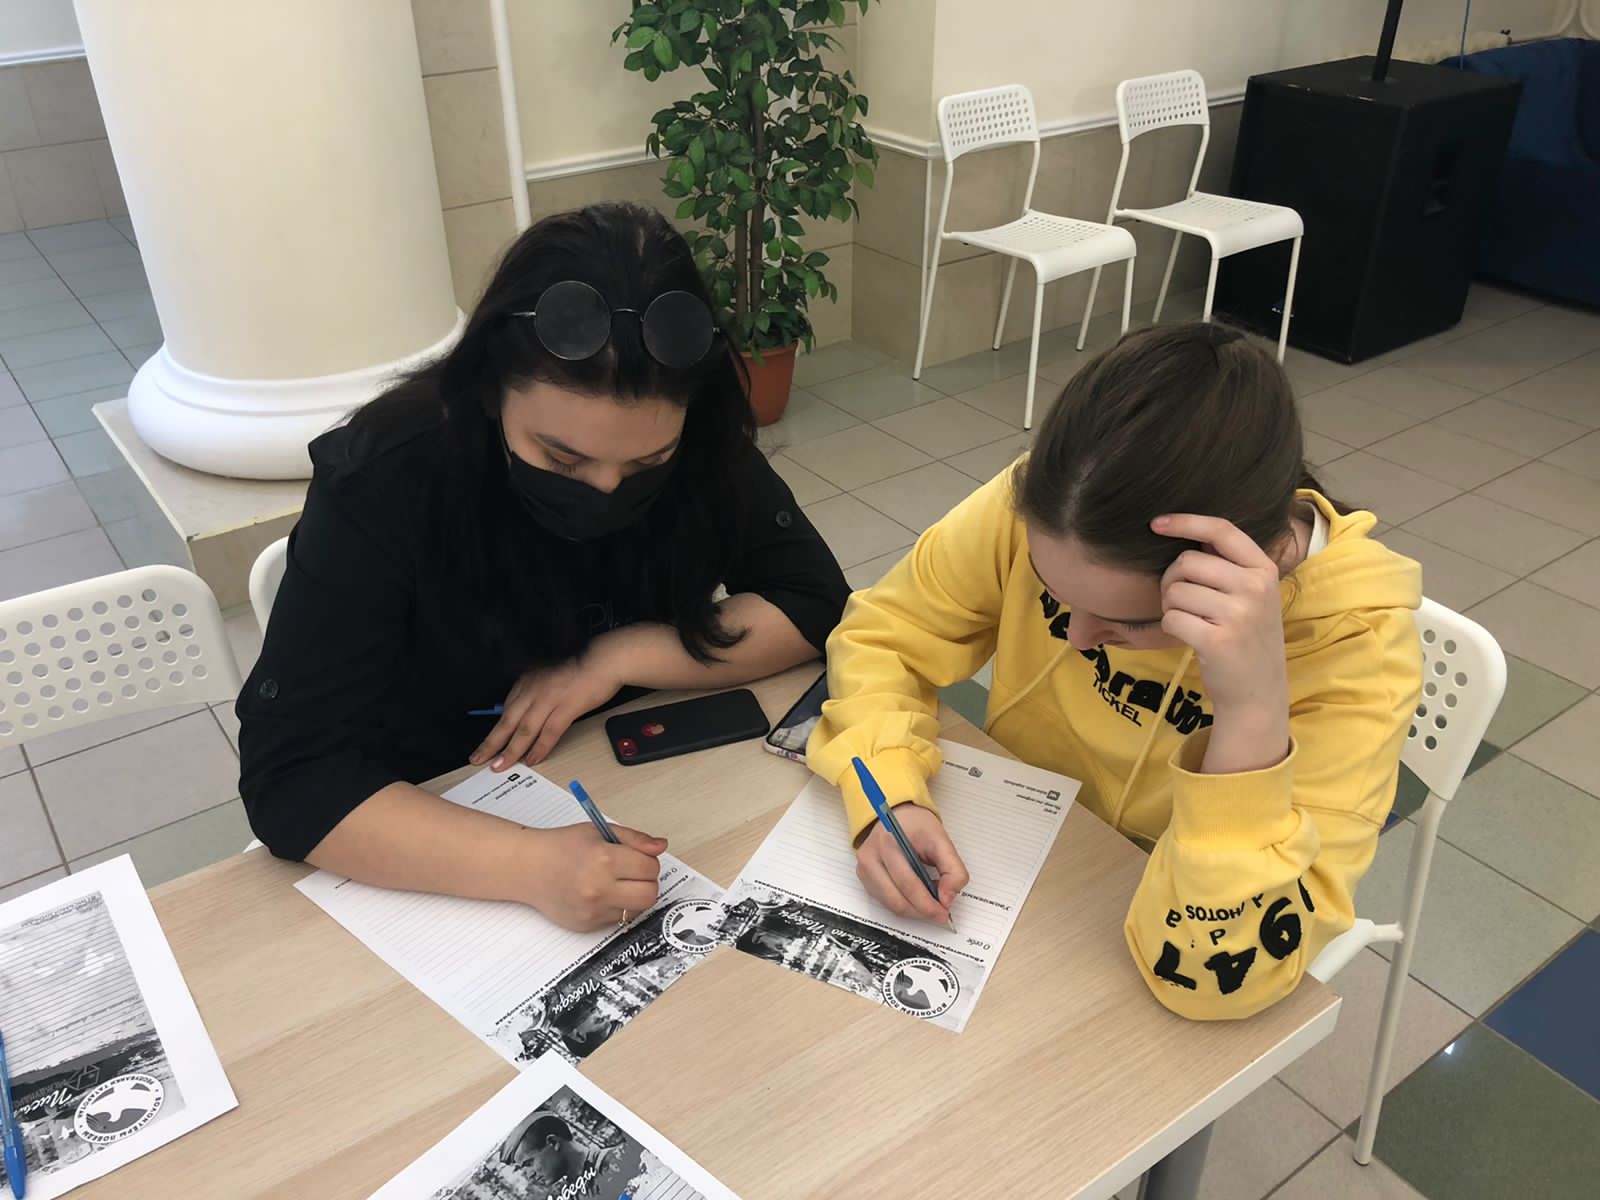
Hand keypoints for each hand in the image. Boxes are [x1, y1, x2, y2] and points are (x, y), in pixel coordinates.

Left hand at [471, 651, 621, 768]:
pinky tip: (533, 760)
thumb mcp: (547, 679)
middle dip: (492, 744)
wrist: (603, 661)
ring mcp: (549, 698)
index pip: (505, 711)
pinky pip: (548, 733)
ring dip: (511, 751)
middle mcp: (534, 689)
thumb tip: (524, 719)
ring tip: (501, 765)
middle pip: (508, 721)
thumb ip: (535, 696)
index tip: (486, 746)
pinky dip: (539, 749)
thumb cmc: (579, 671)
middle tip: (480, 759)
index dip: (495, 732)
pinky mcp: (566, 707)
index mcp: (527, 682)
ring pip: (524, 730)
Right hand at [522, 823, 666, 931]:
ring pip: (637, 910)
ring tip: (617, 882)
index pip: (649, 867)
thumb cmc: (562, 847)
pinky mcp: (588, 925)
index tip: (638, 857)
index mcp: (603, 859)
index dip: (648, 860)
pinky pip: (619, 919)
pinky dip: (618, 907)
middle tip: (634, 871)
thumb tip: (660, 847)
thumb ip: (634, 839)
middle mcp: (598, 888)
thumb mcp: (599, 831)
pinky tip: (603, 894)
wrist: (529, 868)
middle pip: (649, 894)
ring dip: (634, 896)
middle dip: (648, 881)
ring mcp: (593, 910)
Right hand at [855, 804, 968, 923]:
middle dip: (921, 911)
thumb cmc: (916, 824)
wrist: (896, 814)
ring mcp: (864, 867)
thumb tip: (947, 898)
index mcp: (889, 842)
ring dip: (913, 910)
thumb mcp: (941, 840)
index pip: (908, 883)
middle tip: (939, 913)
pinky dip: (903, 903)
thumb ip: (952, 869)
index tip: (943, 911)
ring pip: (889, 904)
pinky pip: (884, 901)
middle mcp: (871, 856)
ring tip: (929, 900)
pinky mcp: (864, 876)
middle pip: (896, 898)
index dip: (927, 903)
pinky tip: (916, 895)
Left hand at [1153, 513, 1290, 720]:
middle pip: (1186, 562)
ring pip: (1175, 591)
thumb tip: (1187, 529)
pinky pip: (1171, 618)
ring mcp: (1239, 614)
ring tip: (1192, 621)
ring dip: (1171, 606)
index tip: (1156, 523)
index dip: (1186, 522)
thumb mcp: (1252, 595)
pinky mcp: (1217, 640)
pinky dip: (1171, 627)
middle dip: (1171, 580)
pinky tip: (1190, 638)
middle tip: (1182, 601)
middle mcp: (1255, 588)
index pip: (1222, 530)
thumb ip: (1228, 564)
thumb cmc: (1245, 637)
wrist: (1257, 692)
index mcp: (1264, 570)